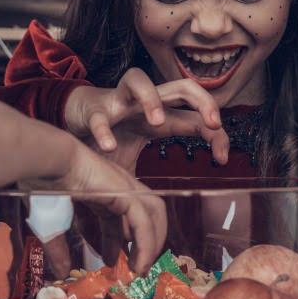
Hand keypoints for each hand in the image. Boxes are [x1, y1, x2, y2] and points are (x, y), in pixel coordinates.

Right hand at [53, 143, 167, 273]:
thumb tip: (60, 272)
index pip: (121, 217)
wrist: (47, 161)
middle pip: (146, 214)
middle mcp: (119, 188)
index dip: (119, 242)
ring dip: (151, 244)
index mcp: (102, 191)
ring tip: (141, 269)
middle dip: (145, 241)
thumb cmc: (43, 183)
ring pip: (153, 215)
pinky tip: (138, 264)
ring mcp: (125, 187)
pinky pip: (144, 223)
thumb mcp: (51, 223)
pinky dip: (145, 245)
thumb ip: (58, 247)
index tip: (113, 262)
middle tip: (138, 268)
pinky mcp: (127, 193)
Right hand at [64, 69, 229, 167]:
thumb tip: (155, 217)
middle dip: (203, 100)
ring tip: (158, 122)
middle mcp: (145, 104)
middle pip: (183, 86)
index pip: (198, 117)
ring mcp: (120, 102)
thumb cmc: (110, 135)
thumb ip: (148, 181)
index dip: (217, 134)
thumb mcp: (135, 158)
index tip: (223, 159)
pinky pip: (100, 116)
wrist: (75, 120)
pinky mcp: (94, 109)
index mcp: (162, 117)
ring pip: (140, 80)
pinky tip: (109, 146)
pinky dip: (104, 130)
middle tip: (212, 123)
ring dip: (152, 99)